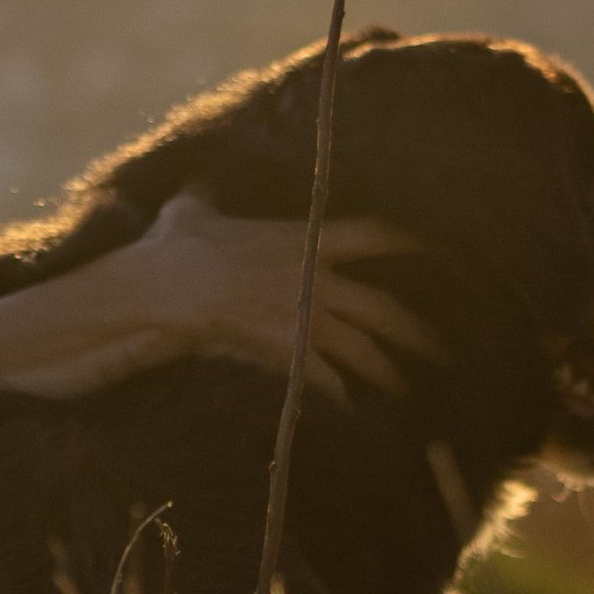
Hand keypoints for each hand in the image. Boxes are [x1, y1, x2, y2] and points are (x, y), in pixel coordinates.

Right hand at [0, 190, 420, 426]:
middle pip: (382, 304)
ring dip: (386, 369)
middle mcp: (309, 275)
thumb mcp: (186, 212)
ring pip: (360, 346)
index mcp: (299, 236)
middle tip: (445, 350)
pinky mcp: (279, 351)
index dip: (408, 245)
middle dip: (416, 330)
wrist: (147, 290)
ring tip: (406, 388)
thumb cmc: (165, 249)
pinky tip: (353, 409)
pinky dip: (341, 394)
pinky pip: (324, 376)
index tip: (437, 255)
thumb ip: (202, 199)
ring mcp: (296, 315)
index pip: (370, 234)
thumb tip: (197, 183)